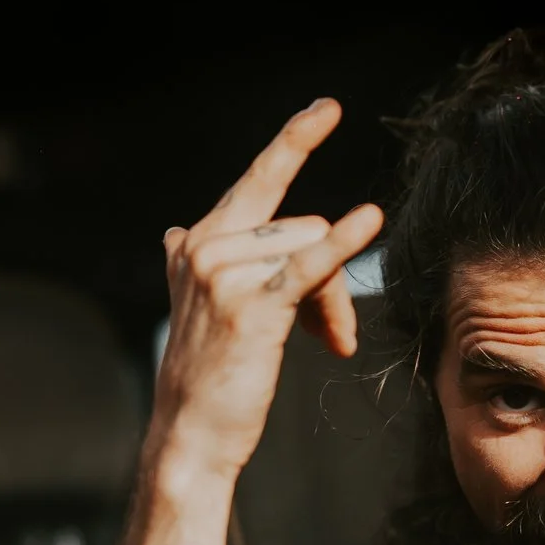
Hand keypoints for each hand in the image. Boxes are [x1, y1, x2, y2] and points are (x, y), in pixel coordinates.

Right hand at [151, 99, 385, 480]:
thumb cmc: (210, 375)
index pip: (258, 180)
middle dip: (331, 280)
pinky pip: (311, 264)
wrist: (192, 435)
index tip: (327, 109)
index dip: (294, 141)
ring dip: (335, 304)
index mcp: (197, 241)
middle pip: (305, 226)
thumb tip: (174, 230)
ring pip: (316, 251)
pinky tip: (370, 220)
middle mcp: (203, 246)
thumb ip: (202, 260)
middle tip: (333, 331)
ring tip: (326, 343)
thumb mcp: (204, 305)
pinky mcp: (250, 306)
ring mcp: (223, 273)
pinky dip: (344, 244)